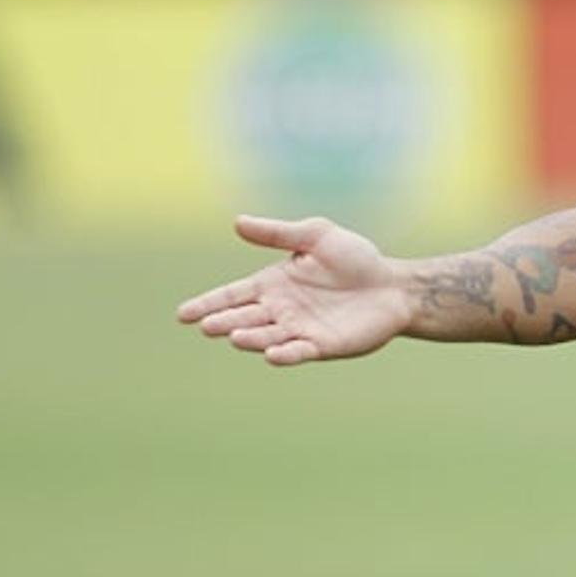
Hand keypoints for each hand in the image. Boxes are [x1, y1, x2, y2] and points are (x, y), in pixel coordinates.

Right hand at [176, 215, 410, 365]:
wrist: (393, 285)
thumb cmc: (356, 259)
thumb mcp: (316, 235)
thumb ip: (278, 233)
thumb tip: (237, 222)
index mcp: (272, 284)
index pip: (232, 295)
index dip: (208, 304)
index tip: (183, 314)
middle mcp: (280, 310)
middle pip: (244, 318)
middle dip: (225, 322)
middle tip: (208, 326)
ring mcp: (299, 330)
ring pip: (267, 336)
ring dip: (251, 338)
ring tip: (235, 336)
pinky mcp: (322, 346)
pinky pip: (298, 351)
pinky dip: (285, 354)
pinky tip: (272, 354)